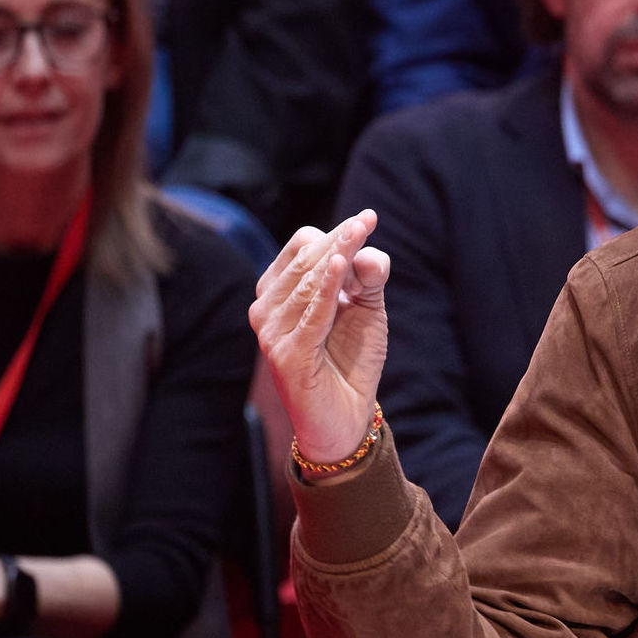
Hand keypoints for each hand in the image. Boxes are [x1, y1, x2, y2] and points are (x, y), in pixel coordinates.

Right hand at [251, 210, 391, 465]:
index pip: (302, 246)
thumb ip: (369, 279)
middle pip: (305, 258)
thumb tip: (369, 250)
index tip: (367, 220)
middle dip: (339, 239)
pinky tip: (340, 263)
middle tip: (367, 221)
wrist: (345, 416)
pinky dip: (327, 287)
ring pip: (308, 281)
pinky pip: (312, 312)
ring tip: (360, 235)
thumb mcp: (366, 311)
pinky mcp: (286, 354)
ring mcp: (272, 332)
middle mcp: (267, 309)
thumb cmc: (351, 359)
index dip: (336, 233)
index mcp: (279, 292)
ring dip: (338, 256)